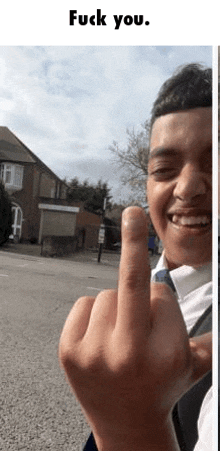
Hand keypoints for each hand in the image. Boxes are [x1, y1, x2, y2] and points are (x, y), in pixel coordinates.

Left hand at [59, 207, 211, 450]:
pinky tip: (102, 336)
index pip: (162, 295)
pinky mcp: (69, 351)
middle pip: (132, 281)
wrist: (126, 426)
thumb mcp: (195, 365)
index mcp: (164, 353)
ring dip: (117, 305)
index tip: (157, 317)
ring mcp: (94, 352)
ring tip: (121, 335)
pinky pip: (84, 304)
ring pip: (107, 294)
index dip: (161, 302)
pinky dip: (94, 312)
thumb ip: (211, 337)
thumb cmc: (162, 387)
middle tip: (133, 212)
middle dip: (134, 240)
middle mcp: (128, 352)